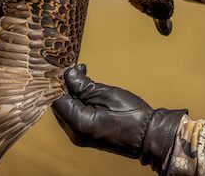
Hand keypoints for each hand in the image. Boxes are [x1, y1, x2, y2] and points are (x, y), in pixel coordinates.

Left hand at [52, 64, 186, 170]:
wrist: (148, 135)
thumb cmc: (130, 114)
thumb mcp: (105, 93)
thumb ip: (82, 85)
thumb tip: (68, 74)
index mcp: (78, 123)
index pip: (57, 99)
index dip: (59, 82)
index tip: (65, 67)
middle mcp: (74, 133)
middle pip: (60, 106)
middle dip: (65, 87)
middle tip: (76, 69)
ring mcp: (80, 136)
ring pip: (67, 110)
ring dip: (72, 93)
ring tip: (83, 75)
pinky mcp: (87, 135)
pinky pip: (75, 116)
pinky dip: (78, 102)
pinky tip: (87, 89)